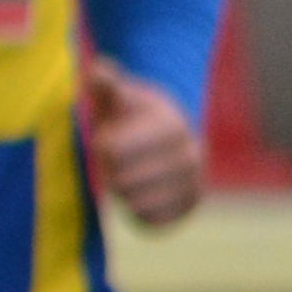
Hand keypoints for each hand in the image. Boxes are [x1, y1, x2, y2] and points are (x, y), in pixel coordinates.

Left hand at [80, 51, 207, 229]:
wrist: (166, 135)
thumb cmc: (131, 114)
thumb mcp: (118, 95)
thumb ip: (105, 82)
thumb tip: (96, 70)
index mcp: (172, 125)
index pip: (113, 151)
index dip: (102, 146)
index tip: (109, 137)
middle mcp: (192, 154)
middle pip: (122, 180)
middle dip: (111, 171)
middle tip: (118, 160)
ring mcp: (195, 181)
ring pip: (135, 203)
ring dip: (122, 192)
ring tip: (129, 175)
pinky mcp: (191, 205)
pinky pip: (152, 221)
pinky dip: (137, 212)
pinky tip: (139, 195)